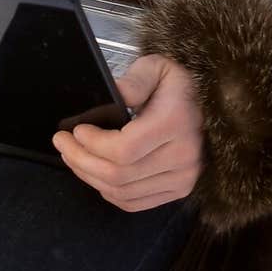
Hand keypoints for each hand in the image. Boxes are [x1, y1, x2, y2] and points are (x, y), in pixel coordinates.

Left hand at [52, 54, 202, 210]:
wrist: (209, 107)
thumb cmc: (178, 85)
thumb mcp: (157, 68)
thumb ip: (135, 80)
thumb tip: (114, 94)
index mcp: (176, 123)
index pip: (124, 149)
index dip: (92, 145)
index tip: (75, 131)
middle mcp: (183, 156)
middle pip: (118, 174)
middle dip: (81, 160)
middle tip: (62, 143)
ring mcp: (183, 178)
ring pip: (122, 192)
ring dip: (90, 176)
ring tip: (73, 157)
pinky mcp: (179, 190)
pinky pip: (133, 202)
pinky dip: (108, 192)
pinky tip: (95, 173)